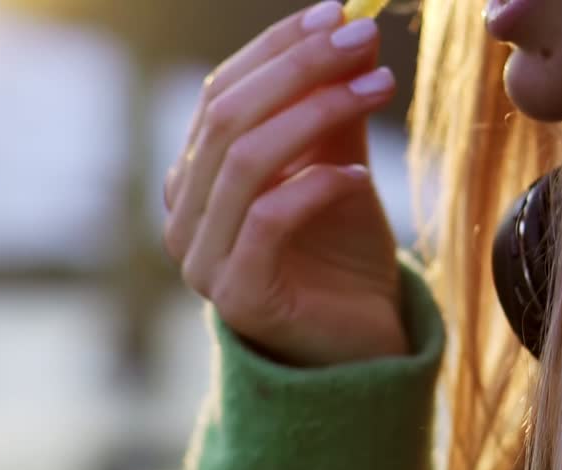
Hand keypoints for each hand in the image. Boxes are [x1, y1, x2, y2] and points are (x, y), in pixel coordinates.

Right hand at [162, 1, 408, 366]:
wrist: (355, 344)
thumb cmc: (340, 254)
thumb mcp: (336, 166)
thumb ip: (330, 112)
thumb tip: (345, 31)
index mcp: (193, 178)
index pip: (219, 94)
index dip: (277, 49)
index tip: (340, 15)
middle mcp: (183, 216)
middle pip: (228, 119)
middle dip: (300, 70)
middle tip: (364, 42)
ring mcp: (201, 260)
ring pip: (246, 161)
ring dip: (316, 114)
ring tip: (378, 89)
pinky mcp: (238, 296)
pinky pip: (269, 219)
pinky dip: (316, 185)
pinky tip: (361, 174)